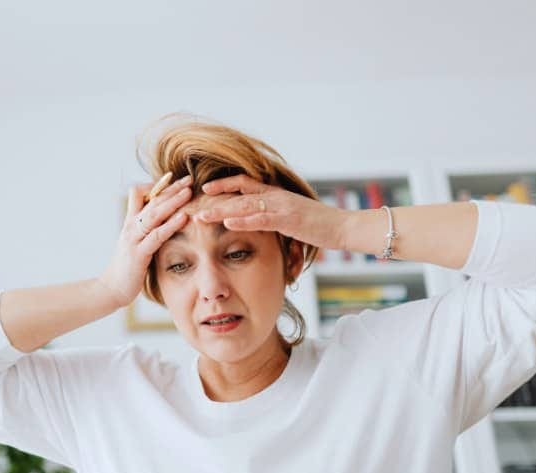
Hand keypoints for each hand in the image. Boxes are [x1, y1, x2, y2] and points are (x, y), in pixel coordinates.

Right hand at [97, 173, 192, 307]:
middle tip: (189, 178)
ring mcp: (133, 239)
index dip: (156, 186)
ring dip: (172, 201)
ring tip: (188, 191)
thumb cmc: (126, 269)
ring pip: (154, 214)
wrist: (111, 289)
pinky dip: (171, 224)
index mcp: (130, 223)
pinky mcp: (139, 254)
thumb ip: (146, 232)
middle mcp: (130, 227)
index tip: (174, 179)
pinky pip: (157, 235)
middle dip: (171, 188)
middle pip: (151, 201)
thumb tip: (162, 223)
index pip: (139, 194)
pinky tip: (184, 217)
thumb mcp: (135, 245)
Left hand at [195, 175, 347, 250]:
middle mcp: (275, 196)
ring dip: (221, 211)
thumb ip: (273, 214)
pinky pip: (262, 219)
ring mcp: (281, 206)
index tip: (203, 188)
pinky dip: (244, 221)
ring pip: (245, 205)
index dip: (222, 184)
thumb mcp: (291, 216)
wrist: (344, 227)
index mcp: (275, 194)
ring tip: (201, 216)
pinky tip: (228, 222)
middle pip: (238, 193)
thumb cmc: (318, 224)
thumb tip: (257, 218)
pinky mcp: (289, 220)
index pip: (243, 183)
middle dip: (213, 198)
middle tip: (191, 204)